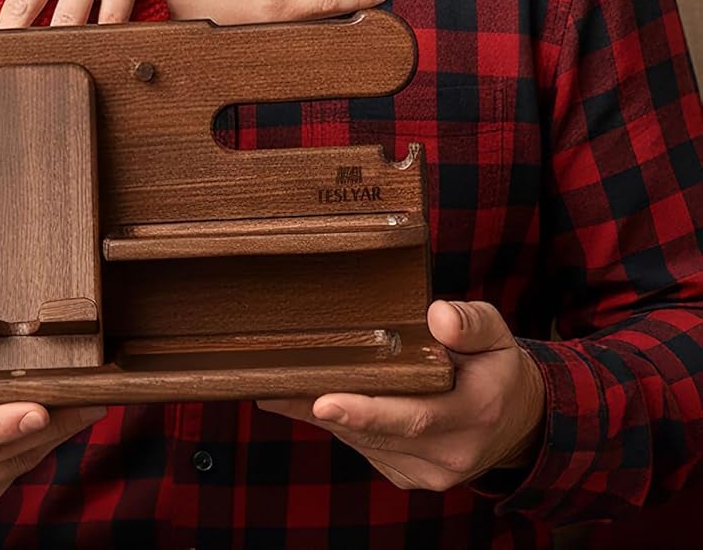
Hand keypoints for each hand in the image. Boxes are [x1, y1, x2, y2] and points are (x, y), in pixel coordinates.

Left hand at [256, 299, 546, 492]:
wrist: (515, 420)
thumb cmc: (495, 366)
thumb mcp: (496, 335)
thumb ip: (470, 323)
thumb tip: (437, 317)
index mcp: (475, 413)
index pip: (416, 417)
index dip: (366, 411)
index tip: (323, 401)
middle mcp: (451, 453)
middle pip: (378, 432)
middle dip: (327, 409)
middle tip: (276, 386)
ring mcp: (429, 471)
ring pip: (364, 442)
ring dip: (324, 416)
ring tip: (280, 384)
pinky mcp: (409, 475)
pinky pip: (364, 448)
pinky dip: (338, 424)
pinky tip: (308, 397)